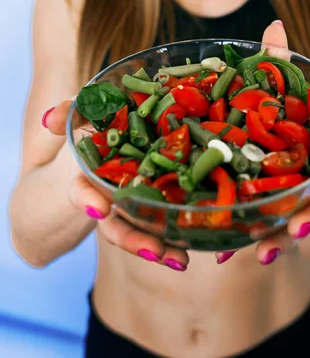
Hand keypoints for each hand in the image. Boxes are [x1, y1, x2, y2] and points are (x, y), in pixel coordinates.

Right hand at [44, 101, 189, 271]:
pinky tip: (194, 247)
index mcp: (87, 178)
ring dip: (160, 248)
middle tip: (155, 252)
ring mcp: (132, 206)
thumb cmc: (96, 129)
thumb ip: (68, 115)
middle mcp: (108, 198)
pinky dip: (178, 236)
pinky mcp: (156, 203)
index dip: (88, 200)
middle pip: (116, 226)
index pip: (81, 192)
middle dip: (134, 240)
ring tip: (180, 259)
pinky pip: (165, 223)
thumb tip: (50, 118)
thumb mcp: (81, 118)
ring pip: (142, 232)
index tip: (100, 209)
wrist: (110, 141)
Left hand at [215, 20, 309, 265]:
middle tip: (300, 225)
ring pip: (294, 225)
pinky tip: (218, 249)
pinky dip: (245, 241)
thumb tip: (274, 22)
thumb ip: (276, 66)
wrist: (275, 168)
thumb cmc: (282, 129)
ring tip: (263, 252)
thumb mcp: (277, 98)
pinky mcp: (269, 220)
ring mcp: (293, 204)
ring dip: (281, 239)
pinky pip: (261, 234)